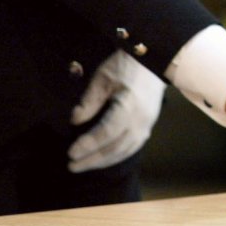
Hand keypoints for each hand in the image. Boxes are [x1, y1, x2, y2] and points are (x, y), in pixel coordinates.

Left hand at [68, 50, 165, 172]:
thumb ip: (90, 101)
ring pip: (126, 150)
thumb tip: (75, 121)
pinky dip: (118, 155)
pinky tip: (106, 158)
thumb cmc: (126, 66)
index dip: (88, 145)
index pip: (106, 133)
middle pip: (116, 148)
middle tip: (73, 165)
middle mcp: (140, 120)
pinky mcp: (149, 124)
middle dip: (93, 159)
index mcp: (129, 107)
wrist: (154, 59)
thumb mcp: (103, 78)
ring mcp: (147, 124)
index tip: (71, 152)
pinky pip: (134, 146)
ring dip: (105, 161)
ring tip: (85, 165)